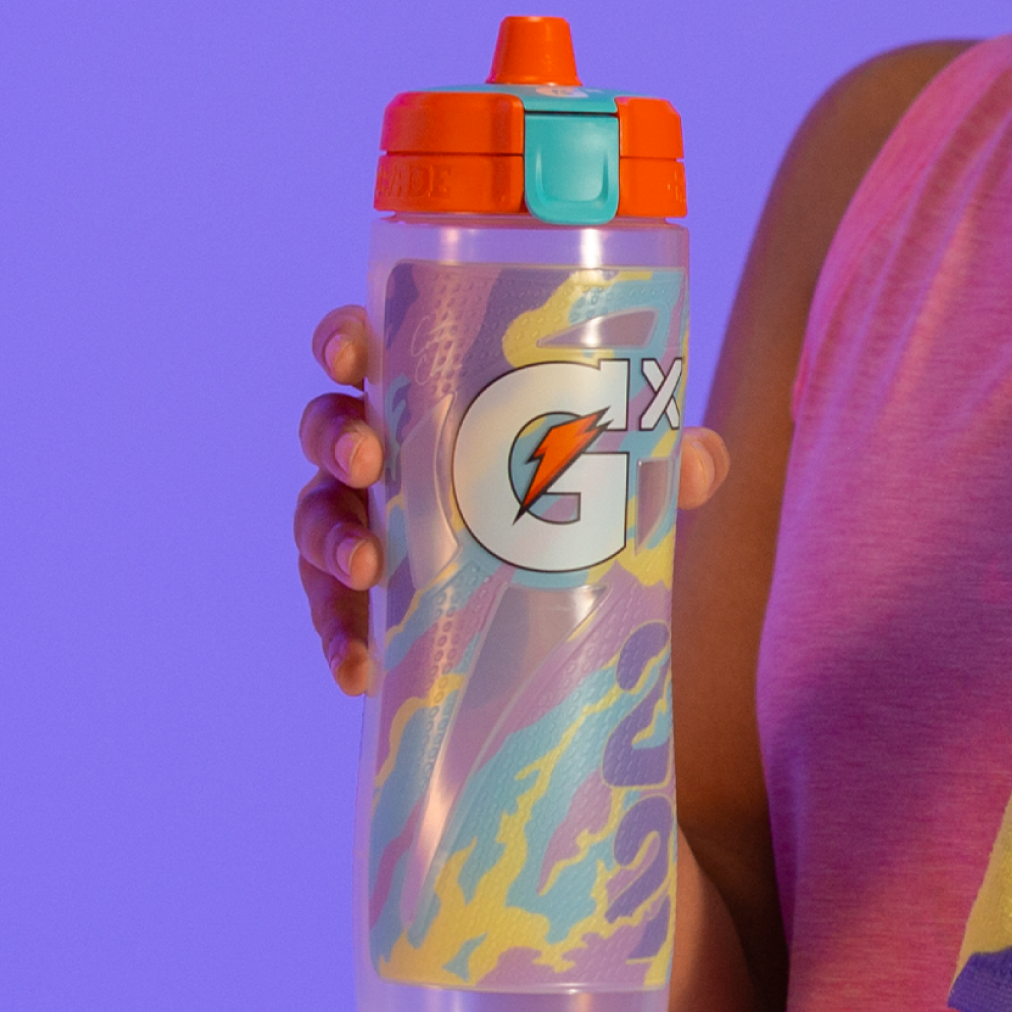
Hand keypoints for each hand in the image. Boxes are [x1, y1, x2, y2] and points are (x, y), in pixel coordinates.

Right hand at [295, 303, 729, 696]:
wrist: (573, 592)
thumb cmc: (581, 492)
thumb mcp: (628, 472)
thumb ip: (671, 458)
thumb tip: (698, 461)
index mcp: (430, 395)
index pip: (367, 348)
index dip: (343, 340)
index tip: (350, 354)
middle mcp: (382, 452)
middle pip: (327, 428)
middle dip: (336, 439)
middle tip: (368, 462)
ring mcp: (361, 523)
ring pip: (314, 518)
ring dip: (329, 540)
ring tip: (366, 569)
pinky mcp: (361, 596)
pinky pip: (332, 612)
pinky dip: (338, 638)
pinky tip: (358, 670)